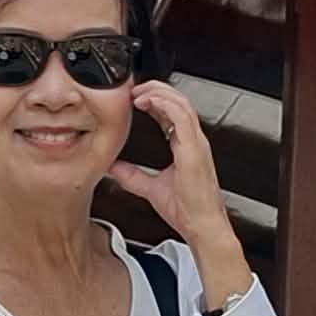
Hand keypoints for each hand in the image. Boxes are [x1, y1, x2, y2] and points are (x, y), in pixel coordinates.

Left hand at [103, 79, 249, 309]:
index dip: (155, 101)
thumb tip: (113, 168)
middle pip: (179, 101)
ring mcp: (197, 143)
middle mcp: (194, 141)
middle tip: (134, 88)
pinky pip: (182, 117)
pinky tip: (148, 102)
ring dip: (159, 93)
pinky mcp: (195, 149)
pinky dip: (165, 104)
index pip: (173, 112)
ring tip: (138, 92)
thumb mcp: (151, 188)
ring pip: (181, 103)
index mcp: (187, 146)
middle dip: (156, 90)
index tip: (135, 99)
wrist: (202, 227)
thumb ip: (133, 176)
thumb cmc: (186, 210)